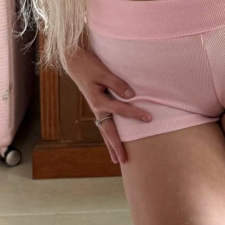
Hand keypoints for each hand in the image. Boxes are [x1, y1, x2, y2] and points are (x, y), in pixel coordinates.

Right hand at [64, 43, 152, 166]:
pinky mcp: (97, 105)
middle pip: (108, 131)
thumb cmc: (90, 65)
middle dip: (116, 146)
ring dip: (111, 145)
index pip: (120, 110)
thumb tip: (131, 95)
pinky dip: (109, 134)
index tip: (149, 119)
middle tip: (124, 161)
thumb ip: (117, 83)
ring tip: (117, 160)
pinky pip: (104, 124)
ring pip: (105, 131)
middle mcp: (96, 108)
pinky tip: (112, 140)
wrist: (75, 62)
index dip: (135, 114)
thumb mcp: (103, 72)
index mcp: (98, 101)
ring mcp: (96, 109)